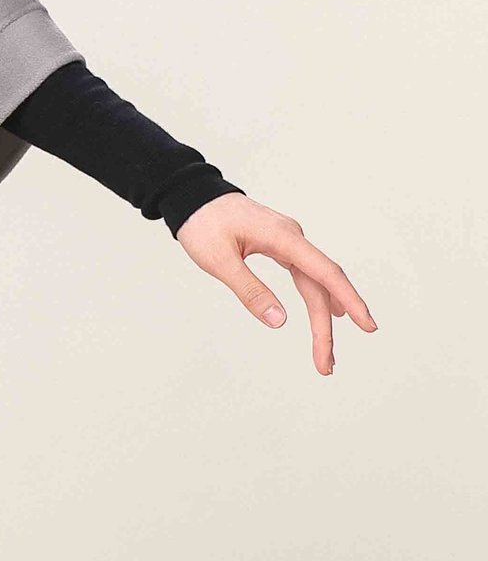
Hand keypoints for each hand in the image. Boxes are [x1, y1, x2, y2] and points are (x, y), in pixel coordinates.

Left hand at [174, 192, 376, 373]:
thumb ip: (249, 289)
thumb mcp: (218, 260)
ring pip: (313, 281)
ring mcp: (287, 239)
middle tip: (326, 365)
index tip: (368, 326)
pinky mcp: (279, 243)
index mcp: (282, 237)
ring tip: (325, 352)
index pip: (325, 272)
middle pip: (320, 285)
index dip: (350, 300)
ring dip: (321, 316)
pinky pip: (305, 273)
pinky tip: (326, 312)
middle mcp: (291, 237)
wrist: (192, 195)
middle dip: (325, 327)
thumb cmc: (201, 223)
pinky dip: (314, 296)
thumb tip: (279, 321)